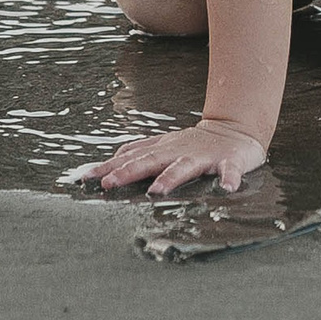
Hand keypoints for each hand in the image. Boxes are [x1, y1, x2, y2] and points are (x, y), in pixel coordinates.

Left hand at [81, 119, 268, 194]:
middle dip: (129, 172)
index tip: (86, 177)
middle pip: (150, 161)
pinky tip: (227, 188)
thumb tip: (112, 158)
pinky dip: (229, 179)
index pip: (130, 159)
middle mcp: (178, 152)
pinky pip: (229, 171)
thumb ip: (139, 151)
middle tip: (109, 183)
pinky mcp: (228, 161)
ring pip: (184, 167)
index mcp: (162, 150)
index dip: (108, 168)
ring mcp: (203, 157)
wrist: (234, 128)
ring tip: (157, 190)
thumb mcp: (163, 144)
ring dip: (170, 178)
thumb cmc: (196, 142)